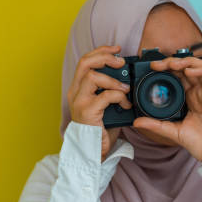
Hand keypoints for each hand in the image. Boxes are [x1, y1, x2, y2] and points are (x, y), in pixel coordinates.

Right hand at [67, 45, 131, 160]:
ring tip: (125, 88)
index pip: (85, 61)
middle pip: (85, 63)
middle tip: (121, 61)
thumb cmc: (101, 130)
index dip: (100, 51)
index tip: (116, 49)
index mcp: (78, 89)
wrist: (93, 153)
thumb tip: (127, 78)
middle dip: (105, 57)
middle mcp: (74, 93)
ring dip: (113, 79)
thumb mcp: (105, 105)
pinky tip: (126, 105)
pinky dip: (119, 97)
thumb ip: (110, 90)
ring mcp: (79, 102)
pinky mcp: (87, 112)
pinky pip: (105, 96)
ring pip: (92, 76)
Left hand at [133, 57, 201, 174]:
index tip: (152, 68)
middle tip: (157, 64)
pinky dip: (201, 70)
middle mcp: (198, 91)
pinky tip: (189, 71)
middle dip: (171, 62)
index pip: (177, 76)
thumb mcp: (172, 131)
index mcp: (189, 97)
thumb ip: (155, 125)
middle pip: (186, 68)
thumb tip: (136, 122)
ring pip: (198, 67)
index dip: (166, 69)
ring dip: (185, 62)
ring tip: (172, 64)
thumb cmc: (198, 142)